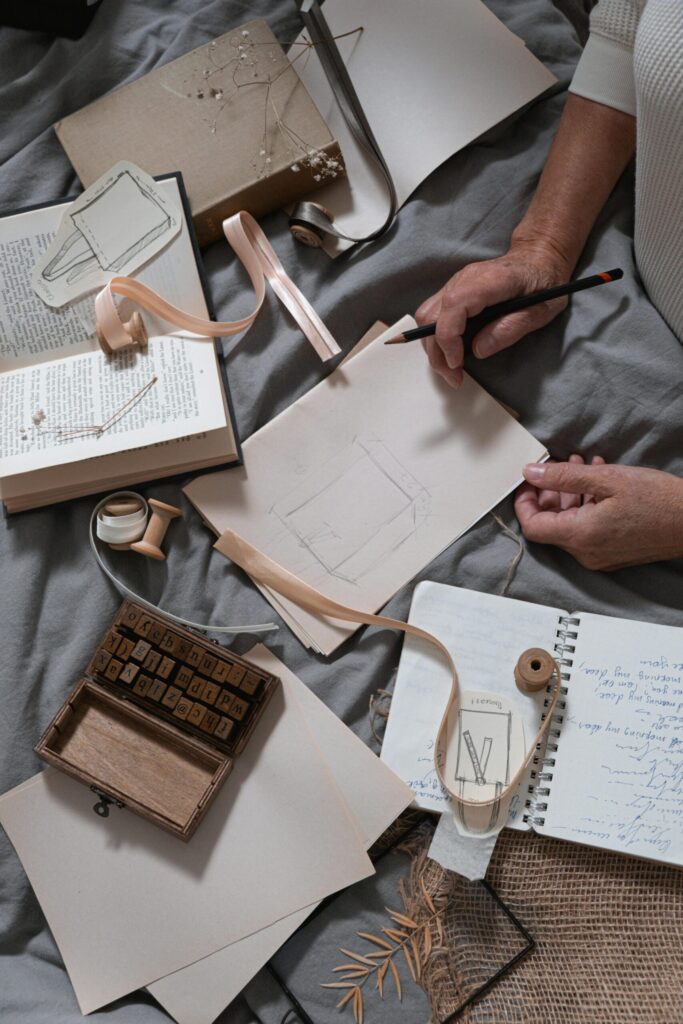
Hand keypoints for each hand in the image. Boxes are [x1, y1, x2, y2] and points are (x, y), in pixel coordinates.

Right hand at [415, 242, 569, 388]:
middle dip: (437, 352)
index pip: (454, 305)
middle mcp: (465, 278)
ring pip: (426, 316)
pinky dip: (435, 337)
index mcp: (490, 280)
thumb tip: (478, 350)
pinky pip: (433, 314)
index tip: (457, 363)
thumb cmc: (544, 281)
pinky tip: (451, 352)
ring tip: (451, 369)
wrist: (538, 257)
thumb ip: (513, 328)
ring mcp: (455, 282)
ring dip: (433, 347)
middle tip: (454, 377)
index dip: (448, 337)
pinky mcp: (452, 290)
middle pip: (432, 315)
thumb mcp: (543, 309)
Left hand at [515, 456, 682, 569]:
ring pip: (570, 525)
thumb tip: (531, 474)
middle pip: (551, 525)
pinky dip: (586, 506)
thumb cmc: (657, 499)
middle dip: (550, 492)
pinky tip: (597, 480)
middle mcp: (586, 552)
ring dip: (570, 495)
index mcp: (580, 536)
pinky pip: (588, 531)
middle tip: (558, 466)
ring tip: (581, 465)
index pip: (532, 526)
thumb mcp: (606, 478)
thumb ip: (563, 477)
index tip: (529, 481)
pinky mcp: (613, 554)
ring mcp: (600, 556)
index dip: (524, 502)